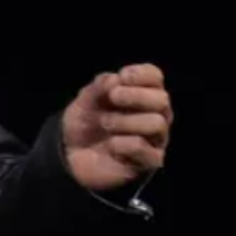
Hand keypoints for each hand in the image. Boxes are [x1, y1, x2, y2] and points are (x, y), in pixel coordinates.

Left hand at [62, 63, 172, 191]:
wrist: (72, 156)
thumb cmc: (85, 124)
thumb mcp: (84, 101)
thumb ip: (98, 88)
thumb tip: (115, 79)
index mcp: (142, 95)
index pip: (156, 78)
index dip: (143, 74)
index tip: (123, 75)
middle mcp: (155, 115)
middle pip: (162, 100)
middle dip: (136, 96)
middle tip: (113, 97)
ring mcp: (154, 140)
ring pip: (157, 123)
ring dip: (126, 121)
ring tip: (105, 123)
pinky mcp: (149, 162)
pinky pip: (144, 148)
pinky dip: (123, 143)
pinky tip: (111, 145)